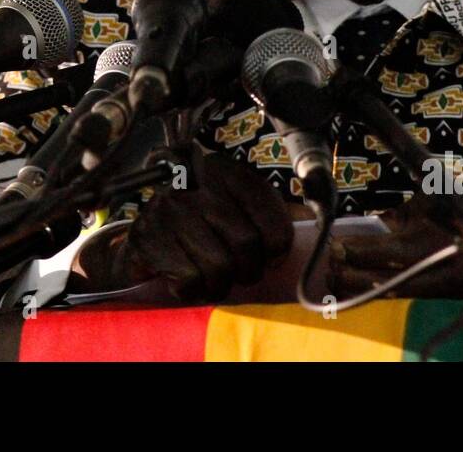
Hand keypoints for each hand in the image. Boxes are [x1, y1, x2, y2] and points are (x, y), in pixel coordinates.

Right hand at [110, 146, 294, 302]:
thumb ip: (271, 216)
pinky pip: (188, 280)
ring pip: (218, 266)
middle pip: (246, 245)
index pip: (270, 216)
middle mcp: (197, 185)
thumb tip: (316, 234)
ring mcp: (169, 209)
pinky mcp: (148, 237)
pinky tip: (186, 278)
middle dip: (247, 271)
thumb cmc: (202, 224)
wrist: (146, 232)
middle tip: (238, 273)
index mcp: (227, 173)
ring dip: (219, 285)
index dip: (276, 248)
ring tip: (212, 279)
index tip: (269, 258)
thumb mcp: (238, 207)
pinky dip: (192, 290)